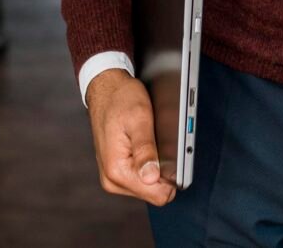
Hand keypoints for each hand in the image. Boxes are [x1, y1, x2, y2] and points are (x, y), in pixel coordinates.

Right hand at [86, 67, 175, 206]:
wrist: (105, 89)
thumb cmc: (121, 99)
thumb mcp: (139, 119)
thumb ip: (145, 150)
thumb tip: (152, 177)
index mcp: (116, 170)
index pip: (157, 194)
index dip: (172, 176)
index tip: (176, 155)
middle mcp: (112, 179)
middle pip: (155, 192)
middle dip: (165, 170)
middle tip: (163, 141)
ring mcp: (113, 177)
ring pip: (150, 185)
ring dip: (158, 165)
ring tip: (152, 139)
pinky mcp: (118, 171)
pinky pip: (143, 177)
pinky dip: (151, 162)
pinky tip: (148, 143)